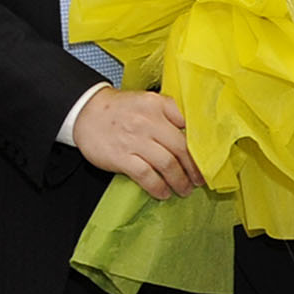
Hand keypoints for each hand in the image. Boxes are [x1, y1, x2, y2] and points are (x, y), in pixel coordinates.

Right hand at [71, 87, 203, 199]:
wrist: (84, 111)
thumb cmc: (119, 110)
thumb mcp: (146, 101)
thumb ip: (170, 113)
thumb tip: (195, 137)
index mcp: (156, 104)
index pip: (189, 124)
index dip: (202, 145)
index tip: (209, 158)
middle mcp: (146, 120)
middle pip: (181, 148)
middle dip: (195, 168)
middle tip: (200, 180)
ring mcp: (133, 139)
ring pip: (167, 165)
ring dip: (180, 181)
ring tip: (184, 189)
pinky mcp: (120, 157)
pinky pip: (146, 176)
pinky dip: (158, 187)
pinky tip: (163, 192)